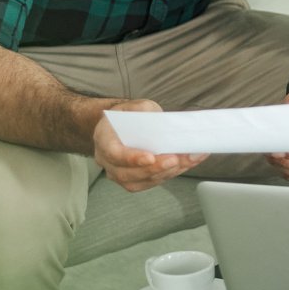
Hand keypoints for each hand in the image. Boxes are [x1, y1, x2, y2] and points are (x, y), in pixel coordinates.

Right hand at [92, 100, 206, 192]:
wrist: (122, 125)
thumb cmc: (128, 116)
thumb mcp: (136, 106)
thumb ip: (146, 111)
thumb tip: (163, 122)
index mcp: (104, 138)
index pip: (114, 153)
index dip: (131, 158)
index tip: (150, 157)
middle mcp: (106, 160)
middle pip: (127, 173)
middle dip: (154, 169)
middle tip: (175, 160)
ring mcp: (117, 173)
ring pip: (138, 182)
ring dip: (164, 174)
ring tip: (184, 162)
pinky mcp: (132, 180)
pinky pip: (148, 183)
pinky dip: (168, 175)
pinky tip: (183, 166)